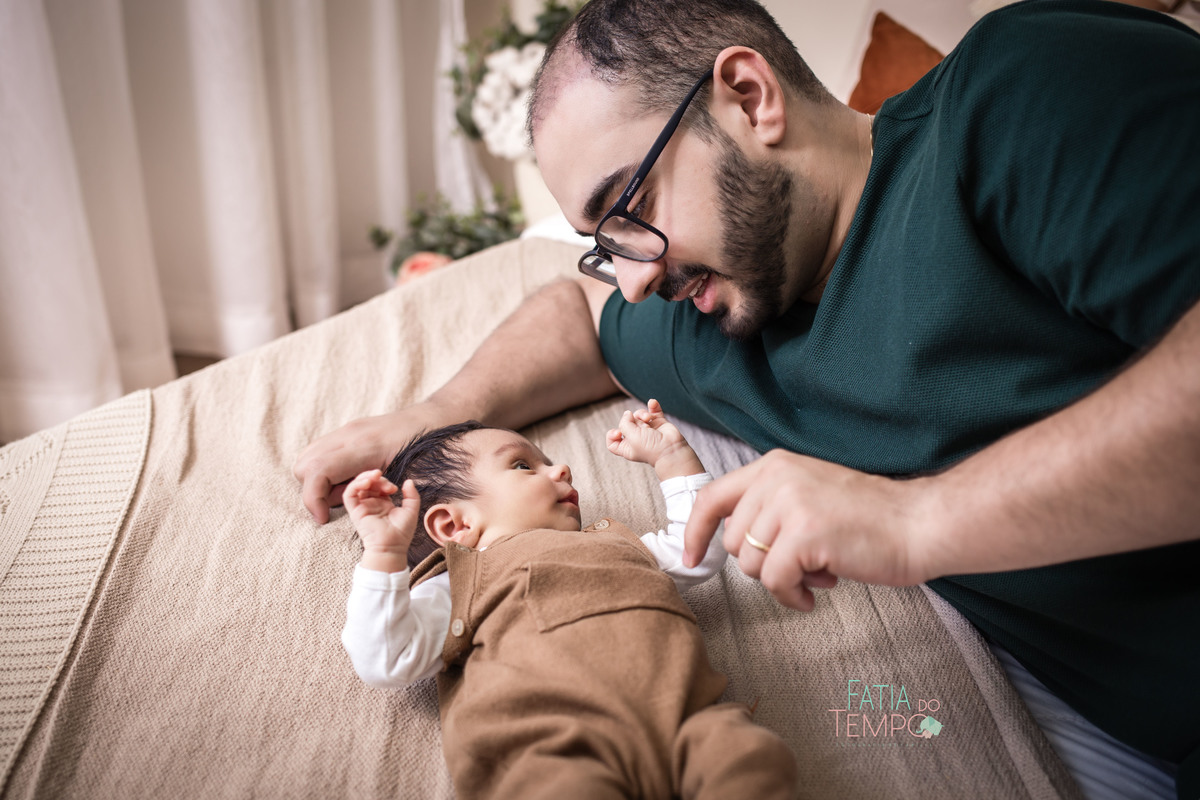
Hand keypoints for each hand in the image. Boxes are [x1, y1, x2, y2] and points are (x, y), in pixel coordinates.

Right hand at [294, 402, 452, 522]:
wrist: (431, 418)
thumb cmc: (425, 447)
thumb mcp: (406, 472)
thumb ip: (375, 488)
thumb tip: (347, 499)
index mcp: (361, 446)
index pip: (317, 471)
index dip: (312, 499)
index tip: (323, 518)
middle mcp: (348, 435)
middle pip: (305, 465)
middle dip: (313, 491)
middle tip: (338, 502)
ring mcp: (346, 430)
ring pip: (308, 457)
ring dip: (319, 480)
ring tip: (346, 489)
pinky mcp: (348, 430)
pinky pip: (321, 451)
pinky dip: (326, 469)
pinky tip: (350, 477)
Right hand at [344, 470, 420, 569]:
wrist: (392, 546)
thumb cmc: (402, 532)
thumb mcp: (411, 510)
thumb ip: (411, 495)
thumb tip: (408, 481)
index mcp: (383, 503)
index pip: (379, 485)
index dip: (386, 482)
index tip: (395, 489)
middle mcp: (371, 504)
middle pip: (369, 483)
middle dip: (377, 478)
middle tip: (387, 484)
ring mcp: (362, 507)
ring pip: (357, 486)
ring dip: (365, 477)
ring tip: (376, 476)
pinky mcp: (354, 511)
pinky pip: (349, 494)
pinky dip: (355, 485)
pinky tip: (366, 482)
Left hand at [606, 399, 703, 479]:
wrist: (671, 450)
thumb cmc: (651, 449)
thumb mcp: (631, 437)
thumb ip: (624, 423)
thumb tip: (627, 413)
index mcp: (627, 447)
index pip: (613, 440)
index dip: (612, 434)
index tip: (618, 432)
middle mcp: (636, 438)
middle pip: (626, 423)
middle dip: (630, 420)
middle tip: (639, 425)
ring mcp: (648, 430)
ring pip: (639, 415)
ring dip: (642, 414)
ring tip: (648, 419)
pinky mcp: (659, 423)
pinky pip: (653, 411)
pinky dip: (653, 406)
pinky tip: (652, 403)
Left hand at [682, 450, 929, 610]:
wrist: (919, 523)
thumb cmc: (871, 517)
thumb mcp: (810, 493)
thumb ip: (771, 506)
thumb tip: (732, 540)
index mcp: (774, 465)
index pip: (713, 497)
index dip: (695, 531)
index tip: (691, 558)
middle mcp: (776, 478)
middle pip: (733, 542)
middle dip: (762, 563)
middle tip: (805, 563)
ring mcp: (789, 505)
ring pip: (751, 565)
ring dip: (783, 580)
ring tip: (820, 571)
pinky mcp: (804, 535)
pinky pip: (774, 582)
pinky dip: (793, 596)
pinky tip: (820, 591)